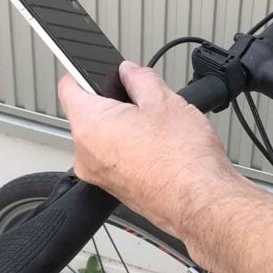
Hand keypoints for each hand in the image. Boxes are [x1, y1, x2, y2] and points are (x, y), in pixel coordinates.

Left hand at [58, 61, 240, 234]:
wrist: (202, 203)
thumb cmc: (184, 160)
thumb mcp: (165, 100)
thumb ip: (140, 78)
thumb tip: (130, 71)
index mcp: (89, 127)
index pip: (69, 86)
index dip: (86, 70)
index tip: (104, 69)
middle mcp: (87, 156)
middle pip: (91, 113)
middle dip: (117, 101)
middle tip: (148, 99)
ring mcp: (102, 176)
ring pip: (107, 137)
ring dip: (128, 127)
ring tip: (162, 127)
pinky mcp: (119, 190)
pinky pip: (119, 159)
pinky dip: (135, 149)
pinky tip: (163, 148)